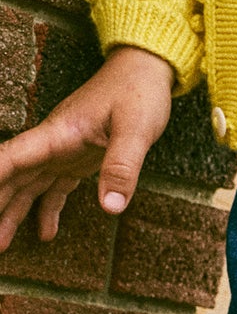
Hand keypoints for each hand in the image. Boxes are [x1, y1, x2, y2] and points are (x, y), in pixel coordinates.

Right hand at [0, 46, 173, 251]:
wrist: (145, 69)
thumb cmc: (140, 92)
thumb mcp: (137, 129)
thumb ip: (122, 167)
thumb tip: (110, 208)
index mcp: (59, 133)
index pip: (15, 156)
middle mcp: (54, 143)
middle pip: (14, 177)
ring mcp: (64, 150)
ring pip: (29, 185)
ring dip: (14, 212)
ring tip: (2, 244)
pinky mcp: (78, 156)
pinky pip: (55, 186)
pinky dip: (48, 209)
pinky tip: (46, 234)